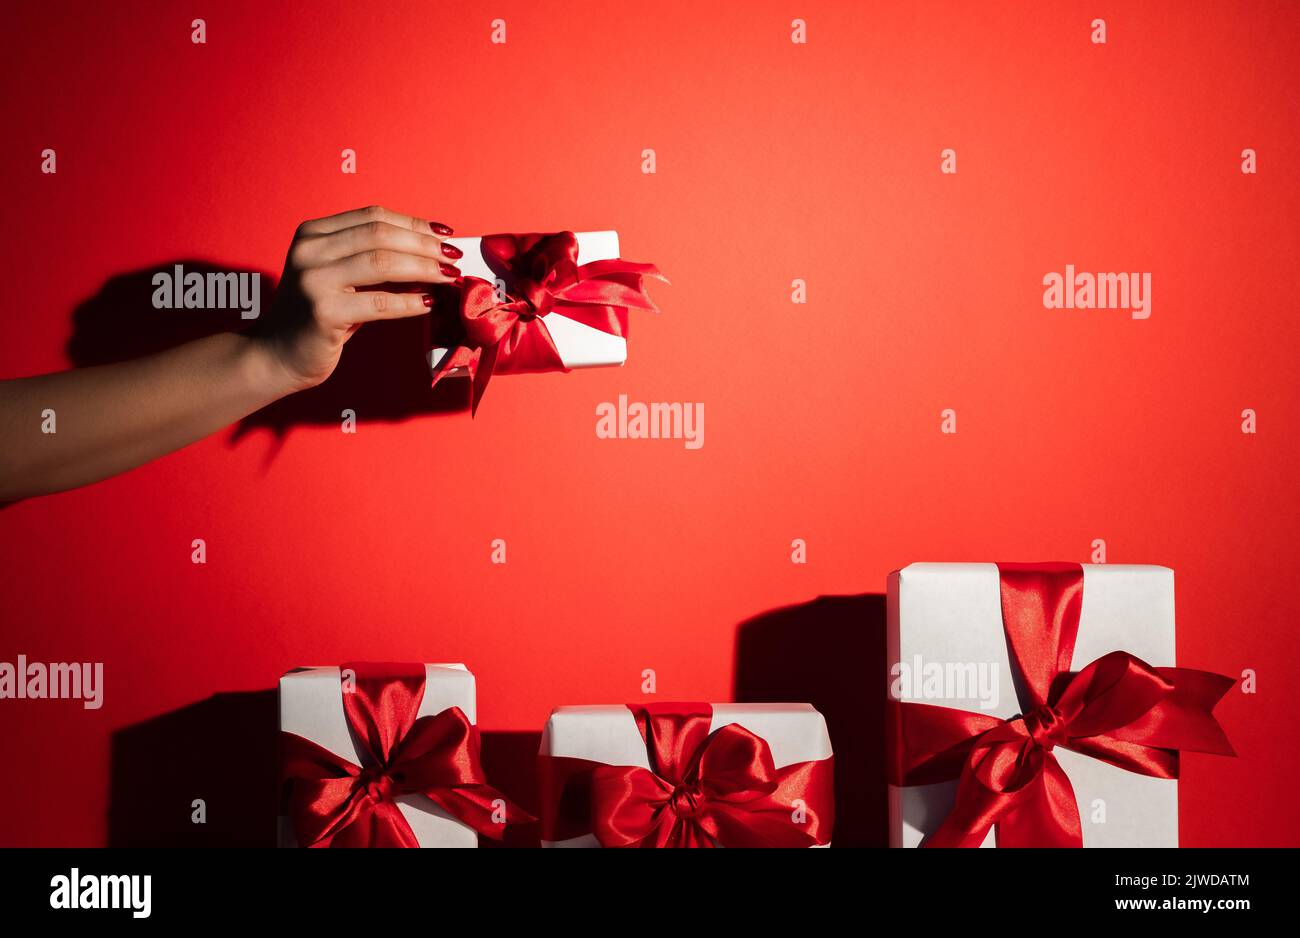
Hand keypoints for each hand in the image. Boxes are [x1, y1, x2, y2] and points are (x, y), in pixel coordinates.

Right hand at [254, 205, 463, 391]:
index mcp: (313, 234)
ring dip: (424, 268)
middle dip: (424, 245)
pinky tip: (429, 302)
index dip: (413, 223)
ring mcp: (314, 281)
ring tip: (449, 276)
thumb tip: (431, 252)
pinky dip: (410, 301)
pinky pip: (380, 303)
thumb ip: (372, 259)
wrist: (276, 356)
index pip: (372, 216)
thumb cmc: (317, 317)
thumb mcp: (339, 277)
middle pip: (380, 235)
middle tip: (454, 256)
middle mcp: (309, 250)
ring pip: (382, 263)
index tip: (444, 233)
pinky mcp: (323, 313)